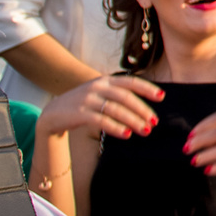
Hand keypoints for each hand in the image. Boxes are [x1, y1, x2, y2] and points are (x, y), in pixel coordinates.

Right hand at [38, 73, 163, 140]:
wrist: (53, 114)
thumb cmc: (83, 104)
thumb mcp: (99, 93)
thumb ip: (117, 94)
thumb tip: (143, 106)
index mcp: (105, 80)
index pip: (130, 81)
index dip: (147, 88)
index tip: (162, 97)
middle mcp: (97, 86)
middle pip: (125, 97)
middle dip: (142, 110)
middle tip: (154, 122)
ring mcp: (88, 99)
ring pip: (116, 109)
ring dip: (133, 121)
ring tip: (145, 131)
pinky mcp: (80, 113)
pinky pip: (101, 120)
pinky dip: (116, 127)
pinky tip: (126, 135)